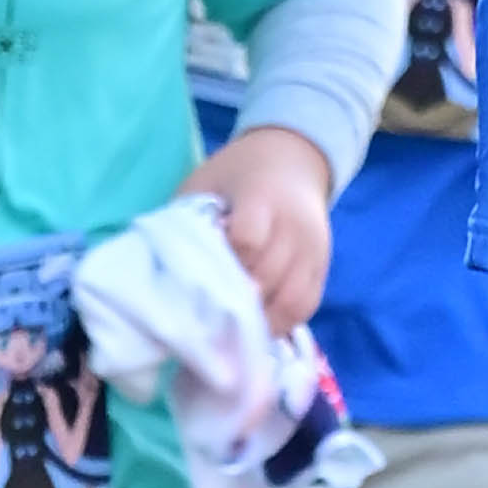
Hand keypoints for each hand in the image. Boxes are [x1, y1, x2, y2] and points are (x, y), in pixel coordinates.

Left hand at [182, 124, 334, 331]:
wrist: (291, 159)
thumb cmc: (237, 172)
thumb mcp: (206, 181)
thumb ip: (188, 220)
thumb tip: (164, 270)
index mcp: (263, 198)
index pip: (247, 241)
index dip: (222, 264)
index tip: (198, 277)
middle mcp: (295, 227)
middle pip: (268, 278)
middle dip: (235, 301)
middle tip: (205, 317)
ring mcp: (314, 251)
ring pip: (292, 302)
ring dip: (259, 321)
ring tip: (230, 329)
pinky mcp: (323, 269)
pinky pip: (305, 308)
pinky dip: (279, 323)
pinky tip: (254, 326)